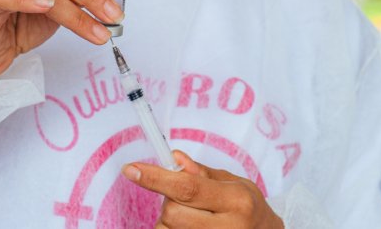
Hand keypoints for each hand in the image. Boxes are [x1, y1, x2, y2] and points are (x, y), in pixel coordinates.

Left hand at [123, 150, 283, 228]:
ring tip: (193, 217)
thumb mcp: (234, 184)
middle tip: (187, 200)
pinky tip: (190, 226)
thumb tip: (174, 158)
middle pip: (172, 212)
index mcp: (236, 200)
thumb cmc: (249, 209)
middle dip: (170, 201)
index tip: (131, 169)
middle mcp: (228, 227)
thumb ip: (201, 173)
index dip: (155, 178)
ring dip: (170, 220)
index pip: (188, 188)